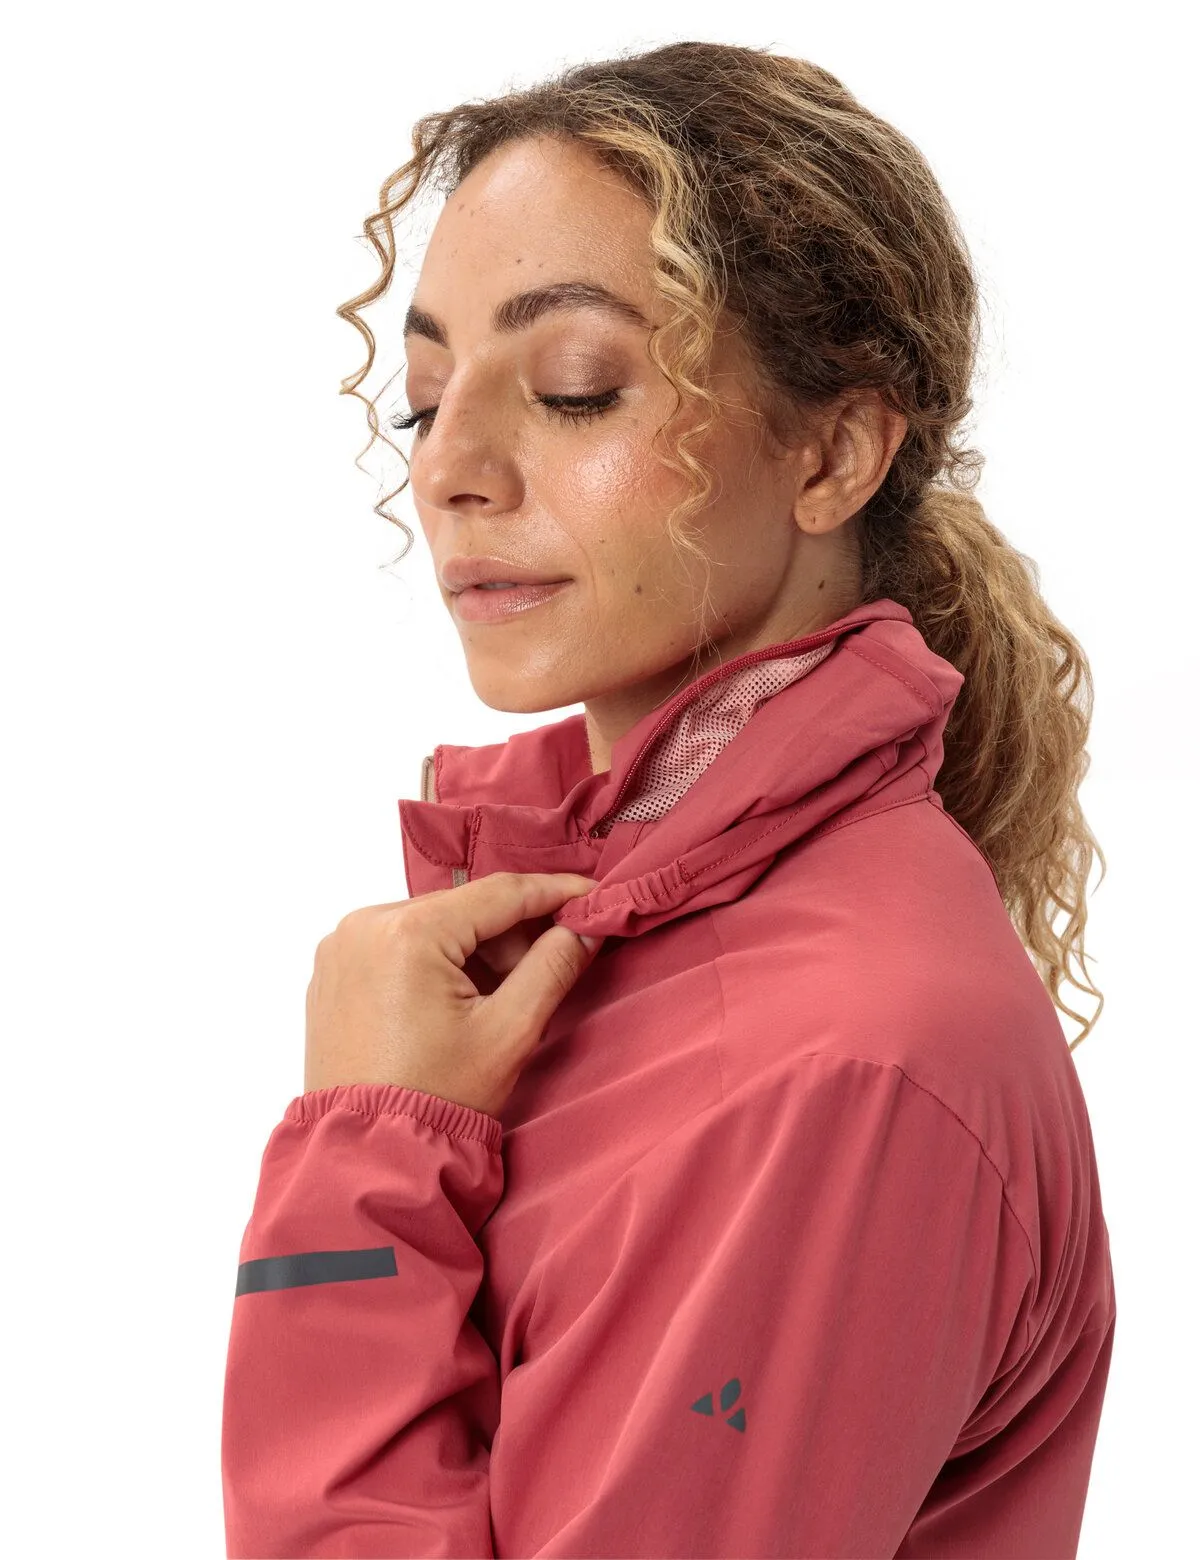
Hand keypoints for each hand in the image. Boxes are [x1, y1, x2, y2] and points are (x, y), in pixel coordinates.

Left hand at [303, 871, 602, 1116]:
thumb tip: (586, 925)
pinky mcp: (333, 970)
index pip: (499, 892)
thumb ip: (554, 966)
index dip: (554, 891)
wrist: (368, 1155)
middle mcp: (365, 925)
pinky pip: (398, 943)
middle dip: (513, 931)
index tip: (593, 896)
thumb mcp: (510, 1031)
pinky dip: (435, 958)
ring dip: (475, 947)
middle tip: (551, 963)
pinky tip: (458, 1000)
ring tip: (498, 997)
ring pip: (433, 923)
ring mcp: (343, 946)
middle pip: (463, 907)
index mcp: (408, 933)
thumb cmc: (437, 1098)